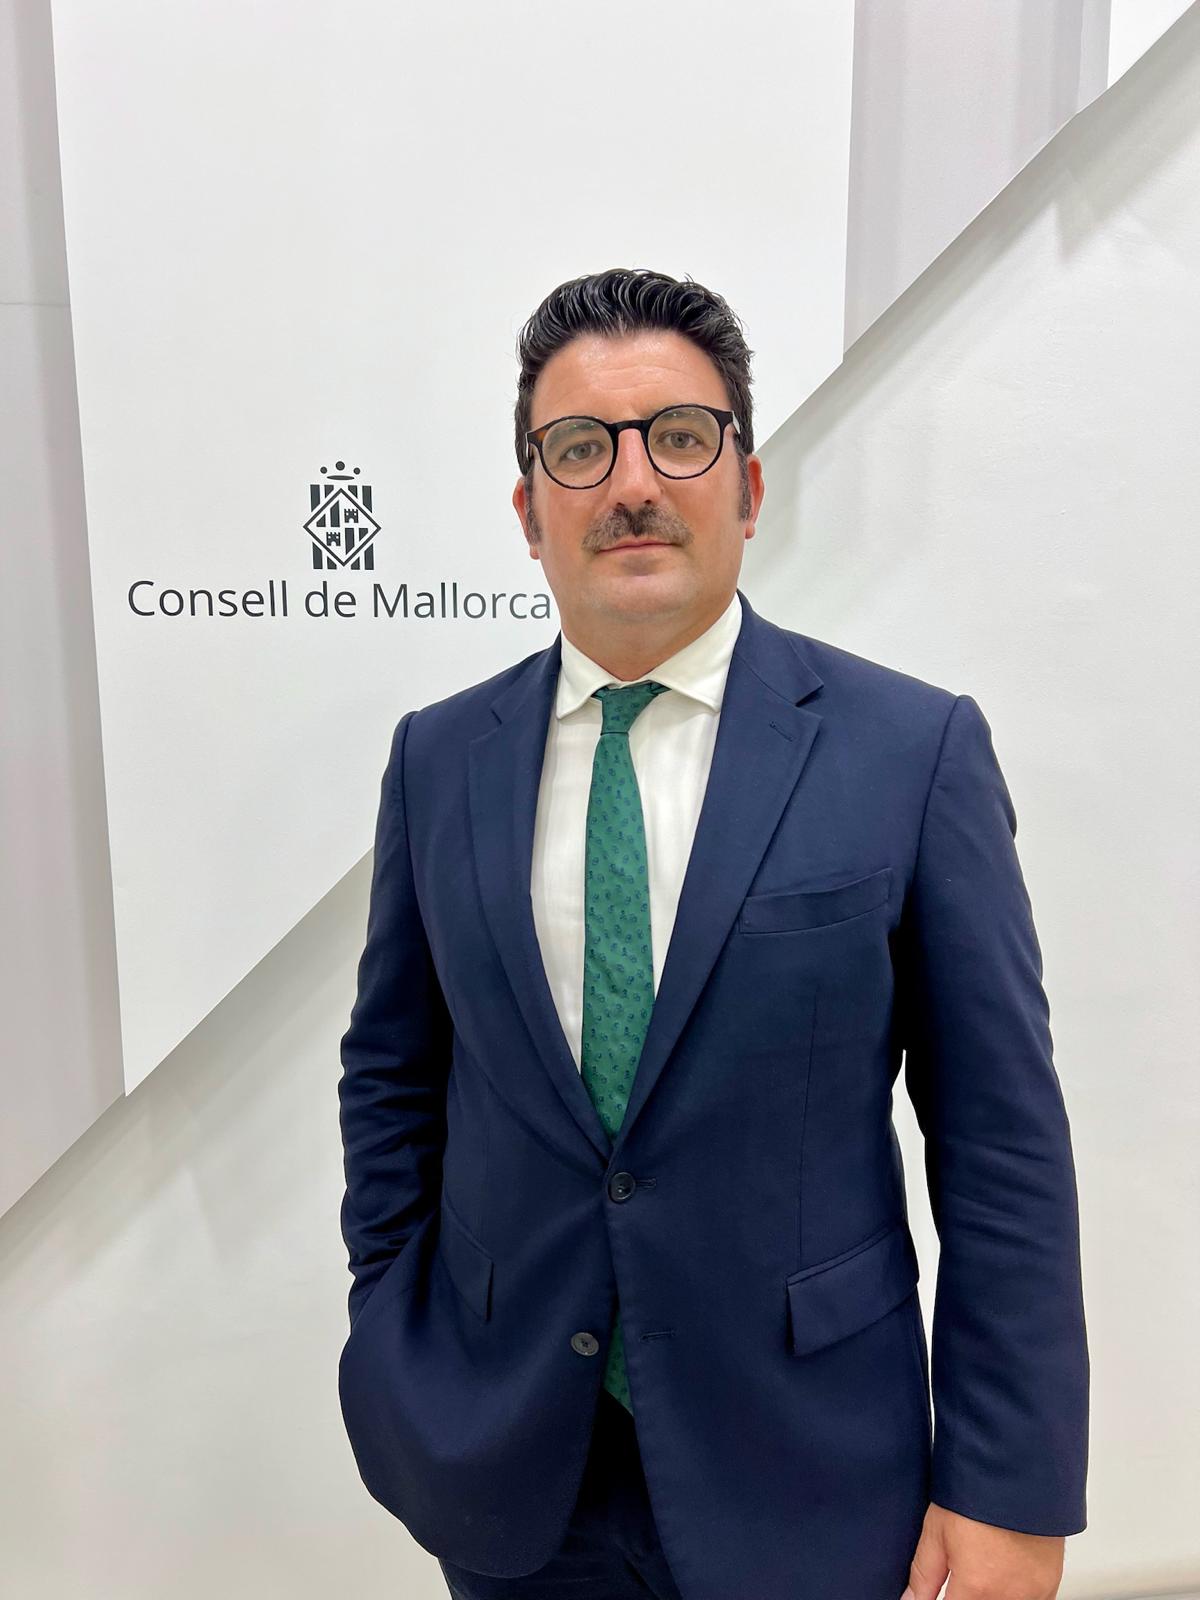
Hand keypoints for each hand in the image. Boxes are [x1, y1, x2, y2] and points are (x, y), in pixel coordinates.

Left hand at [901, 1502, 1064, 1598]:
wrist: (1019, 1467)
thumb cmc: (977, 1490)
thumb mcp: (937, 1530)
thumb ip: (923, 1576)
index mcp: (976, 1588)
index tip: (940, 1592)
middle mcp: (1008, 1596)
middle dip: (966, 1596)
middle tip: (962, 1577)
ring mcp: (1033, 1593)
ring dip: (989, 1597)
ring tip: (982, 1570)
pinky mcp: (1050, 1584)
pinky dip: (1015, 1597)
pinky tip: (1004, 1578)